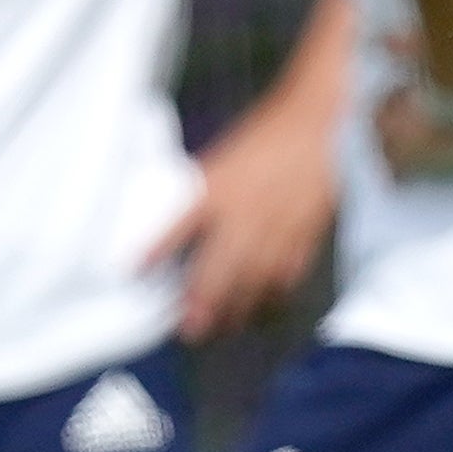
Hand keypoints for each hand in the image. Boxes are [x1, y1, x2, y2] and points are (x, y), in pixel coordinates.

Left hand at [146, 99, 345, 341]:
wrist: (316, 123)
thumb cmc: (267, 137)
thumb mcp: (222, 158)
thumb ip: (202, 190)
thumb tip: (177, 213)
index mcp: (220, 186)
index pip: (181, 223)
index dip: (157, 248)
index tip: (135, 270)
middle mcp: (247, 210)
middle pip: (221, 265)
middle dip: (203, 299)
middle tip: (190, 327)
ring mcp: (278, 224)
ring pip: (255, 278)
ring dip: (238, 307)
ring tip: (223, 326)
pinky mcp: (305, 231)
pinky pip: (288, 271)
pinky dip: (274, 293)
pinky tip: (263, 306)